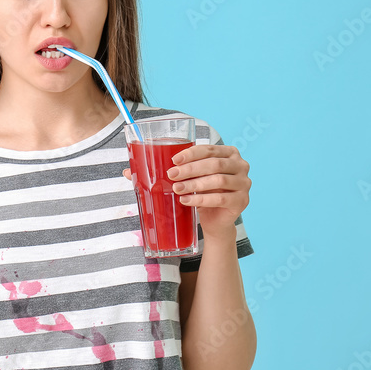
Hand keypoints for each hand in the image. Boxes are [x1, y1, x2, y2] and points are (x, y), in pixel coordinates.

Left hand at [122, 144, 250, 238]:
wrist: (214, 220)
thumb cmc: (199, 193)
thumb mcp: (184, 179)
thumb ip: (162, 171)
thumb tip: (126, 172)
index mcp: (228, 153)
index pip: (208, 148)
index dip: (190, 153)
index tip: (172, 160)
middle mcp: (240, 165)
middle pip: (213, 163)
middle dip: (189, 169)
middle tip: (170, 176)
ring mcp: (244, 183)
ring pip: (218, 180)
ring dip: (194, 184)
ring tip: (176, 189)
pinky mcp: (242, 201)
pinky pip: (221, 198)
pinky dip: (201, 198)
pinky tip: (186, 201)